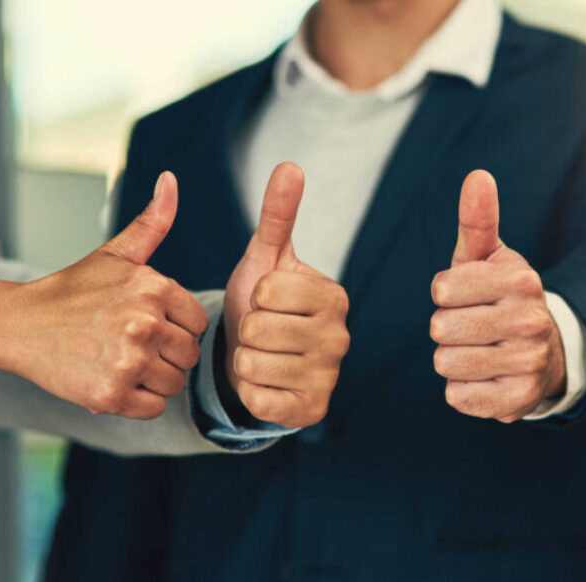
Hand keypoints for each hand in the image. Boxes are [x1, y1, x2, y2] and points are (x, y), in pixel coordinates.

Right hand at [0, 172, 207, 418]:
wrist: (18, 325)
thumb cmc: (74, 290)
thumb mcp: (116, 254)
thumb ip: (152, 223)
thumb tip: (171, 180)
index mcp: (153, 287)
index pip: (197, 323)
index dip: (175, 327)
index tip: (146, 324)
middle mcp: (144, 323)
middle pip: (188, 355)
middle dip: (166, 355)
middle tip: (131, 345)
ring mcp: (128, 361)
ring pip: (174, 383)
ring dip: (153, 380)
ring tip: (121, 362)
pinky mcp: (110, 395)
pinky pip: (154, 408)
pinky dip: (138, 402)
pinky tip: (114, 381)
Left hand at [224, 162, 349, 427]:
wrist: (264, 357)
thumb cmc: (265, 304)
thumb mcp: (266, 258)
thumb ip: (277, 215)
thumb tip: (290, 165)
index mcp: (334, 296)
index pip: (267, 291)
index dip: (254, 296)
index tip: (267, 302)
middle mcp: (340, 337)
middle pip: (257, 328)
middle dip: (247, 330)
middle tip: (262, 333)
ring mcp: (328, 377)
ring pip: (251, 364)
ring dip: (245, 361)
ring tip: (262, 355)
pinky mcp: (311, 411)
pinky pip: (257, 398)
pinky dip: (250, 391)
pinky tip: (265, 383)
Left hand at [430, 170, 564, 422]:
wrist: (544, 354)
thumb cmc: (501, 298)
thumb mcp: (489, 258)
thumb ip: (478, 219)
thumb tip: (477, 176)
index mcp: (521, 280)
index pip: (442, 289)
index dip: (445, 294)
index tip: (466, 296)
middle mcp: (531, 320)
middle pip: (440, 328)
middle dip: (446, 329)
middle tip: (473, 327)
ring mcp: (528, 362)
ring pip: (445, 363)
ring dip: (452, 360)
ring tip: (478, 352)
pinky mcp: (518, 400)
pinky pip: (457, 396)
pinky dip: (461, 389)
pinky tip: (485, 377)